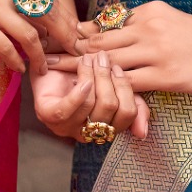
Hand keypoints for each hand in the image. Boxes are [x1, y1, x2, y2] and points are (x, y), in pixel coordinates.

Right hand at [0, 0, 79, 75]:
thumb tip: (36, 18)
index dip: (63, 17)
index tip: (73, 31)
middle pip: (47, 15)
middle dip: (62, 35)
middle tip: (71, 51)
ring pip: (30, 36)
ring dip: (39, 56)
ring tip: (42, 68)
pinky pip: (6, 48)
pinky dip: (15, 61)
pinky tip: (19, 69)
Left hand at [30, 51, 149, 141]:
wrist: (50, 57)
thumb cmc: (83, 71)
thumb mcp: (113, 82)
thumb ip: (133, 101)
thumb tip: (142, 133)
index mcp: (106, 126)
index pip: (127, 115)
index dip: (125, 89)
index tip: (117, 68)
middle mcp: (88, 131)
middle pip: (110, 107)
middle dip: (107, 78)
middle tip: (102, 58)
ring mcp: (67, 126)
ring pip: (91, 105)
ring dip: (93, 75)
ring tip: (88, 58)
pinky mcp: (48, 115)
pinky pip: (67, 109)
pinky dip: (78, 91)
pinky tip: (83, 75)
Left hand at [58, 1, 191, 95]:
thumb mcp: (166, 18)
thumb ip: (138, 22)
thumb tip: (108, 26)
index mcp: (148, 11)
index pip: (107, 22)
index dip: (80, 30)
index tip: (58, 34)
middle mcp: (148, 27)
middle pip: (101, 39)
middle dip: (71, 47)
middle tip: (45, 51)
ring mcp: (154, 51)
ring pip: (109, 60)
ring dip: (81, 66)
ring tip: (56, 69)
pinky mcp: (162, 75)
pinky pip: (128, 81)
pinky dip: (107, 85)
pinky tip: (91, 90)